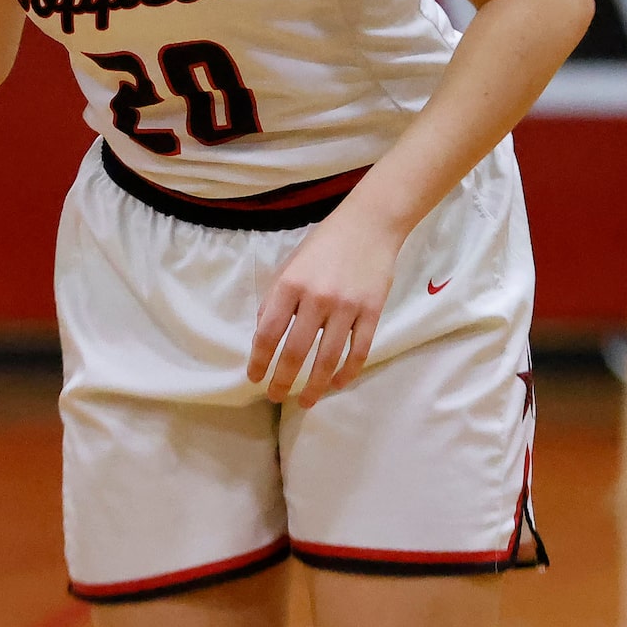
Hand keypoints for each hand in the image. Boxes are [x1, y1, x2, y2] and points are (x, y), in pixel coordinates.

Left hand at [247, 206, 401, 408]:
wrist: (370, 224)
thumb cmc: (324, 244)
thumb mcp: (290, 266)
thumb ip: (275, 300)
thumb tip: (264, 336)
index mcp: (290, 285)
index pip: (268, 333)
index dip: (259, 361)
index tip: (254, 378)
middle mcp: (317, 298)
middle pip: (295, 352)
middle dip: (283, 380)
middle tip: (276, 396)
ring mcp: (347, 307)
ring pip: (328, 359)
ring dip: (315, 386)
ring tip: (306, 402)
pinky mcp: (372, 312)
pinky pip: (358, 351)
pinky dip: (347, 372)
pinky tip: (337, 383)